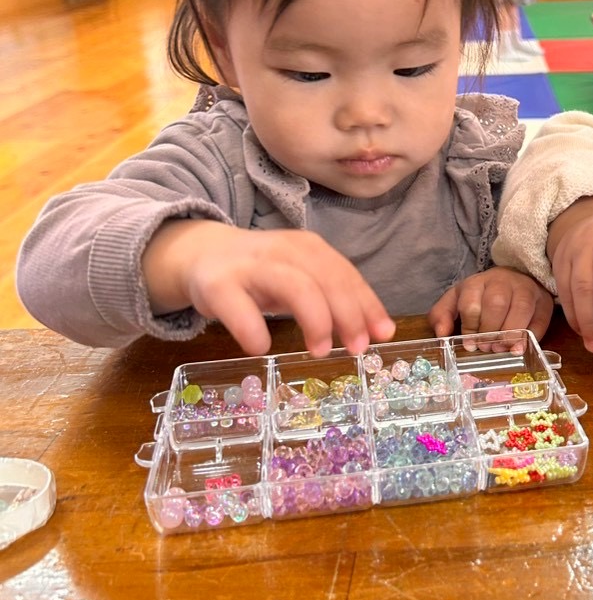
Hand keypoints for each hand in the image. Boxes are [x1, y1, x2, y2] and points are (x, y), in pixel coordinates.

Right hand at [143, 219, 394, 357]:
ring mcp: (249, 266)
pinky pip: (239, 308)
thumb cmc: (262, 274)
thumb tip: (381, 331)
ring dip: (314, 318)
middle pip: (325, 277)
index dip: (367, 304)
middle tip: (356, 348)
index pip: (345, 274)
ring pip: (292, 284)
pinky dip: (254, 330)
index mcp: (308, 248)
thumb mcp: (301, 279)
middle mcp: (282, 251)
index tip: (383, 335)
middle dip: (347, 314)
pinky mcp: (217, 285)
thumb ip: (337, 301)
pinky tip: (262, 347)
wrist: (201, 255)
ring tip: (320, 351)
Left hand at [427, 267, 553, 347]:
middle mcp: (503, 282)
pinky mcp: (544, 302)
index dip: (470, 328)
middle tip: (486, 348)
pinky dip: (530, 337)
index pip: (471, 303)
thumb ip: (443, 314)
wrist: (516, 277)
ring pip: (520, 308)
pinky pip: (540, 319)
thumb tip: (441, 334)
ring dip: (509, 334)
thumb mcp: (458, 299)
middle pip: (496, 303)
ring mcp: (527, 290)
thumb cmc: (483, 295)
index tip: (470, 344)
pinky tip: (518, 348)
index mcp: (478, 282)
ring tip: (501, 349)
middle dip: (489, 331)